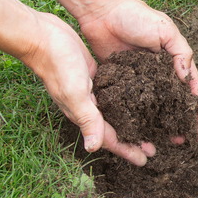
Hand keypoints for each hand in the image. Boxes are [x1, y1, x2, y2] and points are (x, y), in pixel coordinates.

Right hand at [22, 11, 155, 165]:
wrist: (42, 36)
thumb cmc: (58, 65)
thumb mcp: (75, 93)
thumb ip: (87, 119)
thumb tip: (93, 149)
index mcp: (83, 114)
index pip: (109, 139)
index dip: (127, 150)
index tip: (145, 161)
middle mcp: (88, 107)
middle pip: (115, 128)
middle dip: (133, 139)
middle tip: (154, 146)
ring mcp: (91, 92)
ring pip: (115, 112)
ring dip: (132, 120)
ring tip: (150, 126)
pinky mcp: (94, 76)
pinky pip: (113, 94)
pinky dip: (126, 100)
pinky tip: (139, 98)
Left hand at [75, 0, 197, 141]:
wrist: (101, 11)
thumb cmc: (136, 16)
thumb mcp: (166, 30)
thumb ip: (180, 52)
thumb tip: (187, 77)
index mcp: (172, 59)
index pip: (189, 84)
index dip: (196, 102)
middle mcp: (158, 73)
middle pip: (172, 101)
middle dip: (181, 119)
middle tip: (187, 137)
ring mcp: (139, 80)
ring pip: (153, 106)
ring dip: (161, 123)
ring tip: (167, 140)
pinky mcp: (120, 83)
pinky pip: (130, 103)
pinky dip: (136, 117)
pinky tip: (141, 131)